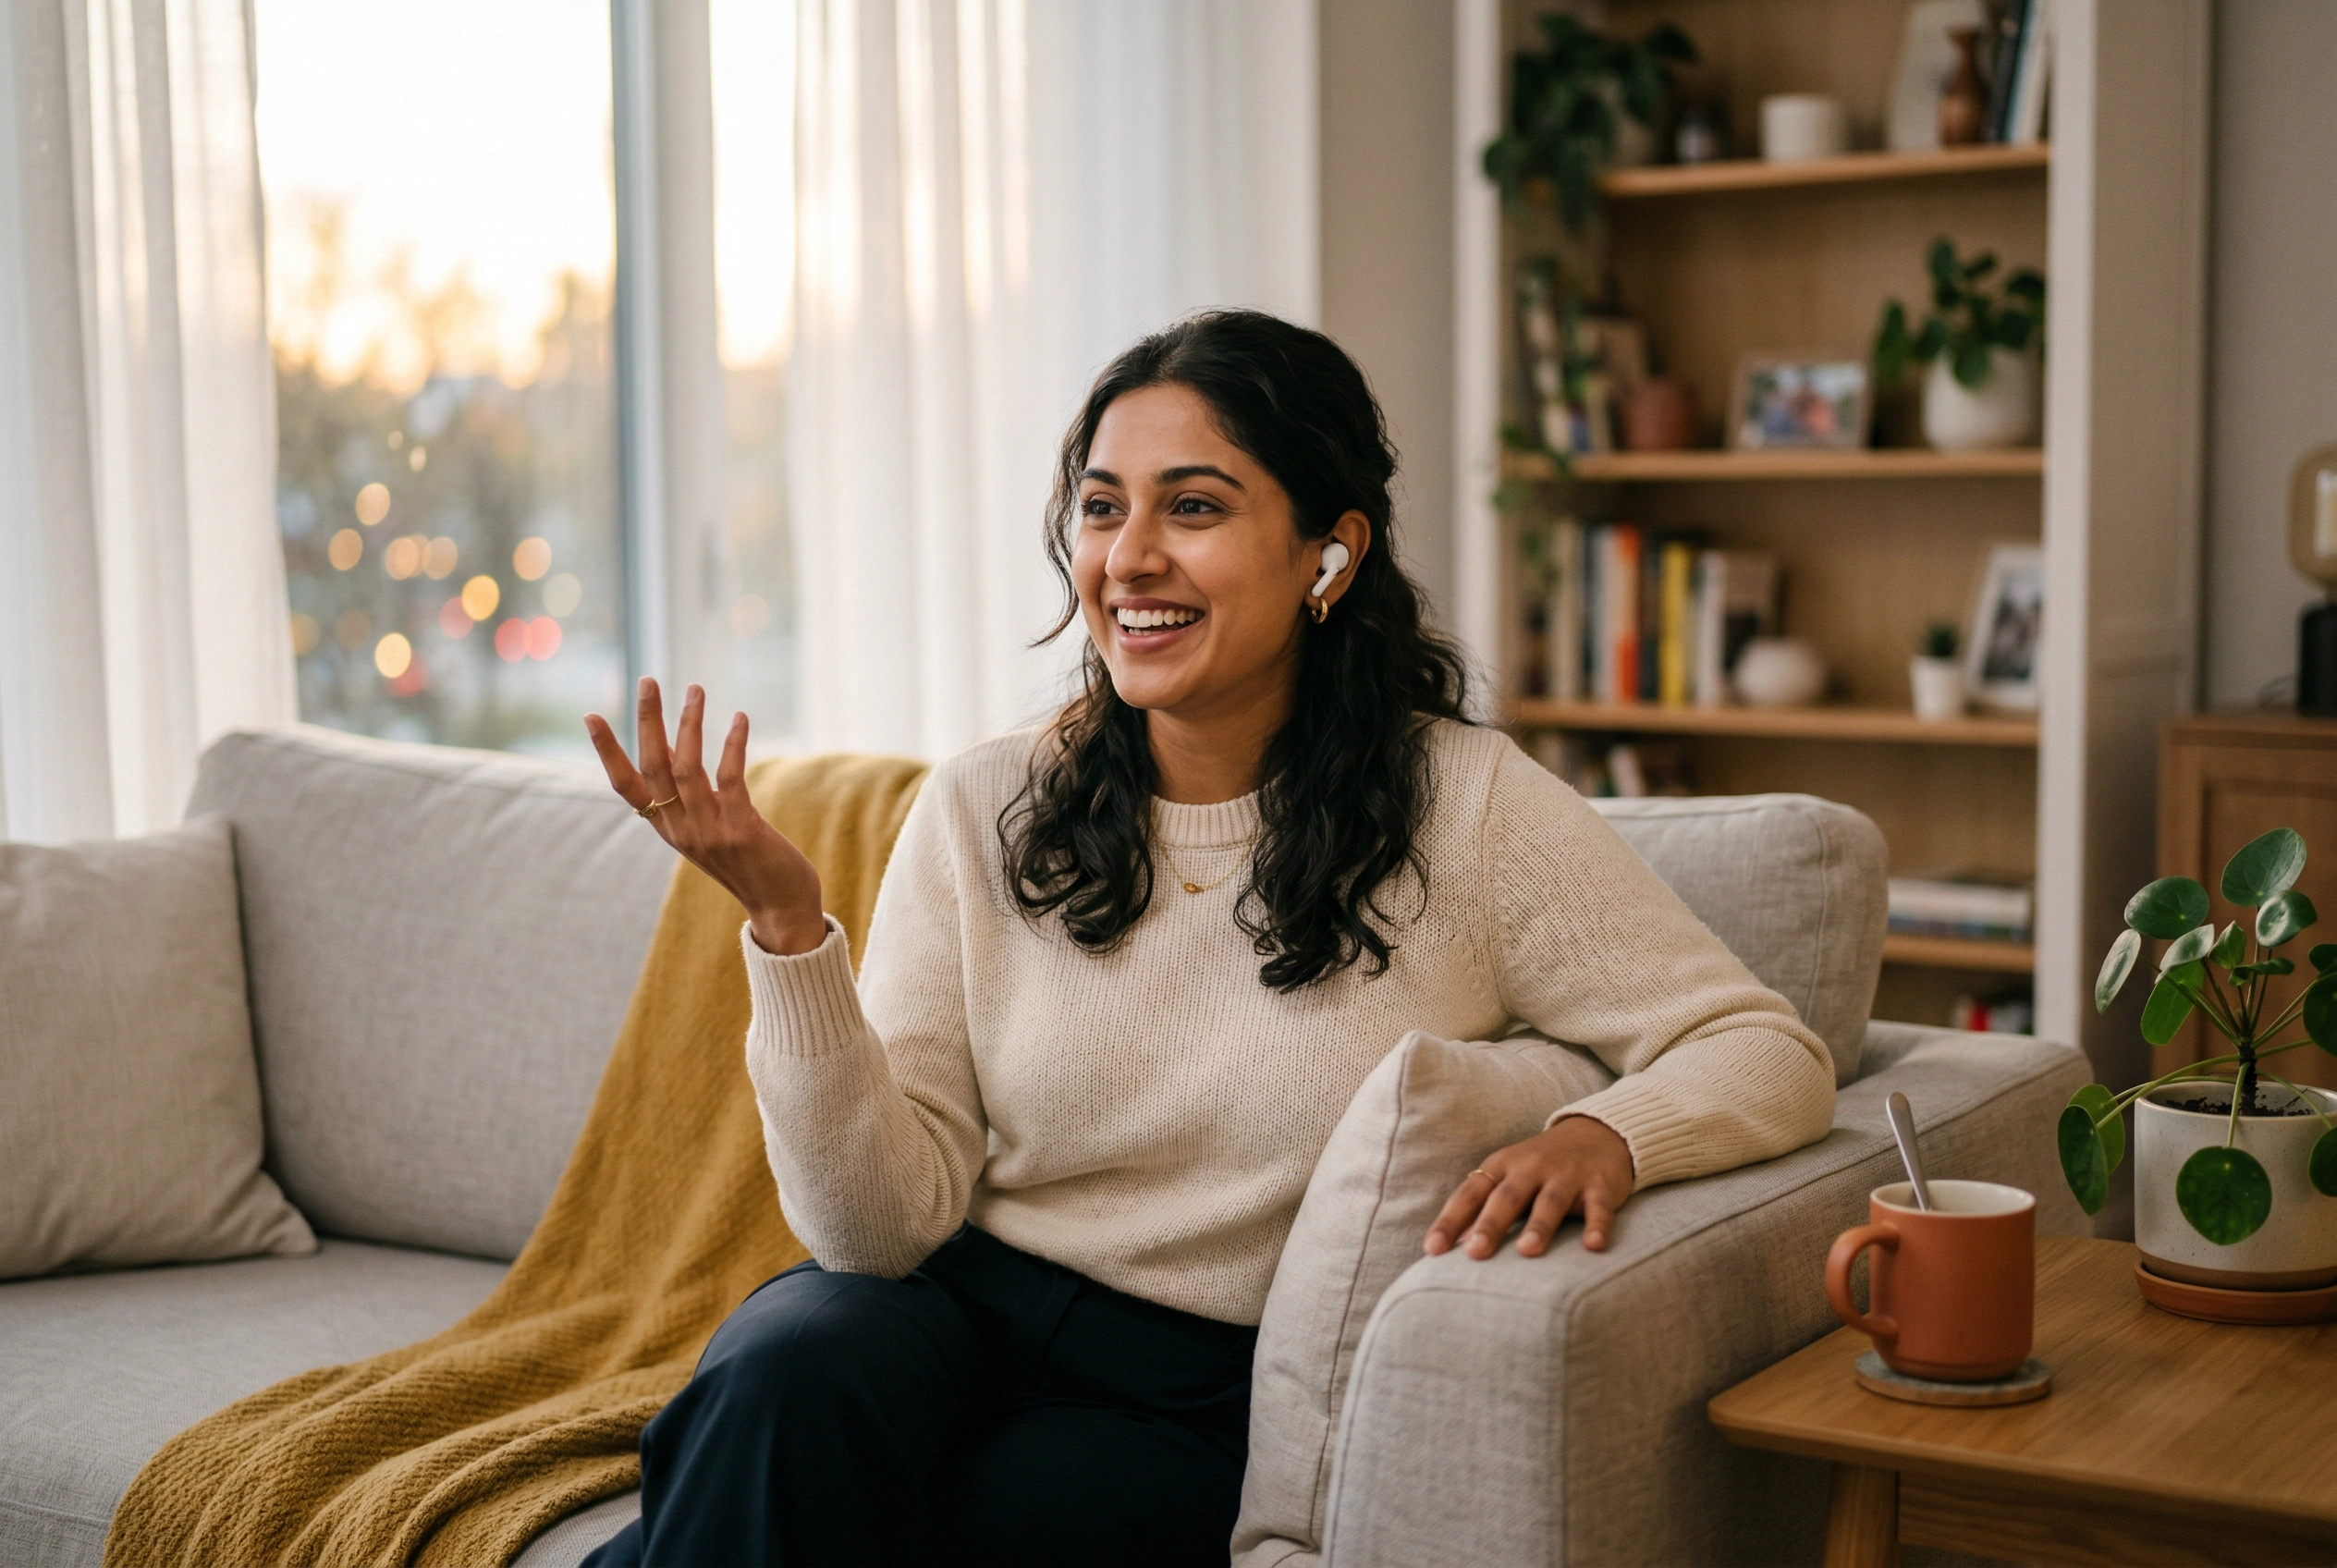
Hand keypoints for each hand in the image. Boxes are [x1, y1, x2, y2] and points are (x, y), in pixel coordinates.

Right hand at [585, 679, 827, 955]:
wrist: (780, 907)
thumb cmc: (747, 861)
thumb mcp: (707, 824)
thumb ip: (688, 790)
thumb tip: (674, 741)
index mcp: (667, 828)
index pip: (624, 785)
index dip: (607, 751)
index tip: (591, 715)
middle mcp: (680, 830)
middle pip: (653, 766)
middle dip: (648, 721)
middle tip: (648, 680)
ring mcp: (708, 832)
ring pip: (686, 768)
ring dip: (690, 724)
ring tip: (695, 689)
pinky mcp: (741, 831)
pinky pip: (729, 778)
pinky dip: (732, 744)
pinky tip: (738, 717)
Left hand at [1422, 1115, 1634, 1258]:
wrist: (1596, 1134)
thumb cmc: (1539, 1168)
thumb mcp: (1508, 1179)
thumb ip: (1482, 1210)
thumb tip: (1452, 1247)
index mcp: (1501, 1167)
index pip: (1470, 1194)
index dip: (1450, 1220)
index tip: (1432, 1250)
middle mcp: (1531, 1168)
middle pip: (1507, 1197)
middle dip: (1490, 1224)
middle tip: (1475, 1252)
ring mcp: (1567, 1175)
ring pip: (1550, 1201)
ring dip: (1539, 1226)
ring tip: (1527, 1251)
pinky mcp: (1599, 1185)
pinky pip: (1598, 1207)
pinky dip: (1597, 1225)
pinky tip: (1594, 1246)